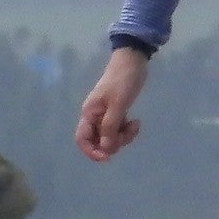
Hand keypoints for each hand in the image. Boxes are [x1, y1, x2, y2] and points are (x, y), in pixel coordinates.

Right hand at [76, 47, 150, 161]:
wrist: (133, 61)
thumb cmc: (123, 81)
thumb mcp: (118, 105)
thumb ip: (110, 127)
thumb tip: (105, 148)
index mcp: (90, 113)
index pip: (82, 139)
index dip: (92, 151)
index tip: (107, 157)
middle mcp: (94, 116)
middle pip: (98, 140)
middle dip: (112, 143)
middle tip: (127, 134)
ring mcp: (105, 114)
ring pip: (110, 136)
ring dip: (123, 136)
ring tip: (135, 125)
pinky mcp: (116, 112)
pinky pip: (118, 129)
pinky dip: (127, 130)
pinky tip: (136, 122)